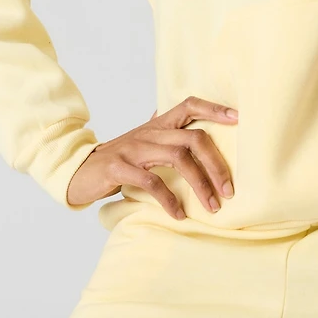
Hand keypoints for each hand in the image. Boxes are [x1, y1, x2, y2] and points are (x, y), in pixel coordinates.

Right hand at [65, 95, 239, 218]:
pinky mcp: (119, 168)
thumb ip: (166, 130)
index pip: (190, 104)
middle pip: (194, 138)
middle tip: (229, 190)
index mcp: (158, 124)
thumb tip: (189, 116)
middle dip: (217, 164)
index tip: (238, 118)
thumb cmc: (119, 157)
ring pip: (179, 158)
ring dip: (200, 184)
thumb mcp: (144, 140)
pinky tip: (179, 213)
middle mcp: (149, 132)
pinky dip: (169, 199)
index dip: (215, 108)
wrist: (78, 170)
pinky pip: (152, 181)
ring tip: (212, 206)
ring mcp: (134, 148)